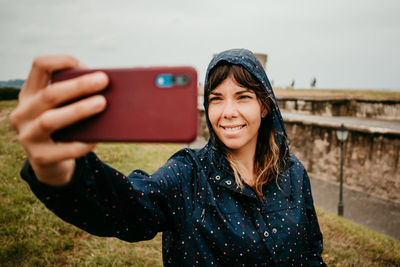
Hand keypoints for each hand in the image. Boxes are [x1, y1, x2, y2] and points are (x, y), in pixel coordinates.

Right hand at [10, 55, 107, 185]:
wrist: (51, 161)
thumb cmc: (65, 126)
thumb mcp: (64, 107)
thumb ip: (76, 96)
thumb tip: (105, 86)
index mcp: (30, 94)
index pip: (39, 66)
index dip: (62, 61)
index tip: (85, 65)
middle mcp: (23, 113)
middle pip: (50, 94)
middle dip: (78, 86)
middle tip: (103, 80)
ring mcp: (28, 136)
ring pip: (50, 120)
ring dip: (78, 110)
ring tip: (102, 103)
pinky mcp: (39, 157)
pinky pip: (63, 150)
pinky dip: (81, 144)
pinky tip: (97, 138)